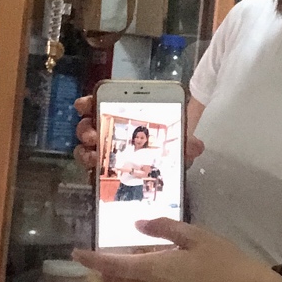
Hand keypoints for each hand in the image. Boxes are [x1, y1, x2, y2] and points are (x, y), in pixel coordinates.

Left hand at [72, 218, 281, 281]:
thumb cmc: (223, 259)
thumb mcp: (195, 235)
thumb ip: (163, 229)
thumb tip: (137, 226)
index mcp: (154, 271)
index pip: (111, 266)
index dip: (91, 260)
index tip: (75, 252)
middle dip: (104, 270)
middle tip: (107, 250)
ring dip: (127, 275)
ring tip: (143, 253)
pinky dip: (144, 281)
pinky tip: (161, 266)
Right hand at [73, 95, 204, 173]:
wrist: (166, 180)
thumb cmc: (169, 152)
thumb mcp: (180, 144)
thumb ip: (188, 143)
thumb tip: (197, 146)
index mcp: (126, 118)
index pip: (102, 103)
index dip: (90, 102)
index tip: (84, 105)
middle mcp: (110, 132)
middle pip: (88, 125)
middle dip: (86, 128)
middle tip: (94, 135)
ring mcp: (104, 152)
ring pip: (85, 146)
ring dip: (85, 149)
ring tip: (94, 155)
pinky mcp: (102, 172)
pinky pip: (90, 168)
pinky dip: (89, 168)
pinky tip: (94, 170)